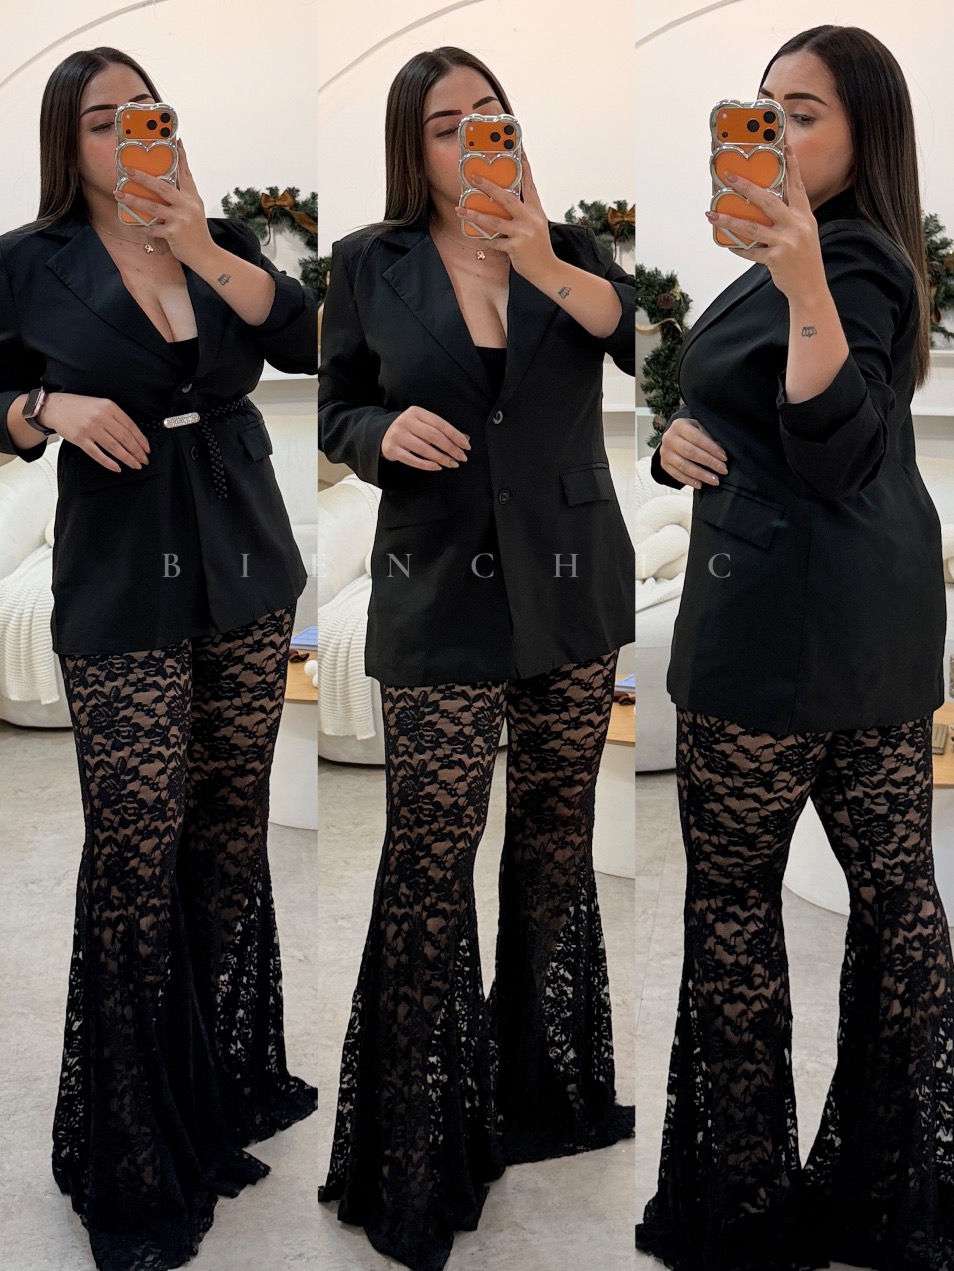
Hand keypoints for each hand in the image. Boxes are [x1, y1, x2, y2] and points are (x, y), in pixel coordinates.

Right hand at [42, 393, 151, 471]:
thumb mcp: (101, 404)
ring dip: (127, 458)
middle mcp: (101, 417)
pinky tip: (117, 468)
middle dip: (137, 451)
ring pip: (114, 447)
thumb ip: (116, 417)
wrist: (56, 406)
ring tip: (135, 465)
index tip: (147, 449)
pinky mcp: (80, 438)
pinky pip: (97, 453)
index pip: (131, 426)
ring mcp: (90, 428)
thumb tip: (134, 435)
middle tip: (144, 460)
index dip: (141, 440)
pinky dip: (109, 462)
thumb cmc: (81, 407)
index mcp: (109, 407)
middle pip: (125, 438)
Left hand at [114, 141, 213, 266]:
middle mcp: (187, 205)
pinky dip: (140, 226)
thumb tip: (164, 185)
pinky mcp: (174, 234)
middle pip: (163, 187)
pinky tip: (130, 223)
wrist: (206, 255)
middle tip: (128, 170)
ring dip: (134, 200)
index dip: (180, 156)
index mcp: (192, 197)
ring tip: (119, 194)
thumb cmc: (197, 232)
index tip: (175, 141)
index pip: (185, 173)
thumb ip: (182, 197)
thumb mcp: (194, 210)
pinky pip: (152, 228)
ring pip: (153, 207)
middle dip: (144, 177)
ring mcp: (180, 219)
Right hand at [381, 406, 470, 470]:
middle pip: (433, 436)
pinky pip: (412, 460)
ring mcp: (398, 435)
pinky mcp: (393, 449)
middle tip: (461, 457)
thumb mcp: (423, 425)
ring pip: (424, 448)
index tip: (466, 445)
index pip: (440, 424)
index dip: (455, 435)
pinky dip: (427, 465)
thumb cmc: (409, 430)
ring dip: (441, 458)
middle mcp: (406, 421)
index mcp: (416, 412)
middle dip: (450, 448)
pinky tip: (437, 467)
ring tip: (452, 464)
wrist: (383, 434)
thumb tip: (465, 440)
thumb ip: (442, 431)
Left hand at [454, 154, 556, 280]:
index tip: (518, 152)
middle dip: (489, 187)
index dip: (524, 168)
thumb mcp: (537, 225)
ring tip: (461, 210)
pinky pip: (495, 242)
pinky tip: (474, 235)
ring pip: (495, 221)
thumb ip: (524, 212)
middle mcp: (530, 219)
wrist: (548, 270)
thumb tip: (506, 201)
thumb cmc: (539, 248)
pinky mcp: (516, 247)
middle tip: (475, 178)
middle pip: (507, 199)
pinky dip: (484, 239)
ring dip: (476, 215)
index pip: (529, 185)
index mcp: (536, 211)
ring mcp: (523, 233)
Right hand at [660, 417, 727, 489]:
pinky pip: (677, 475)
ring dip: (701, 474)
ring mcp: (665, 453)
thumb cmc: (690, 432)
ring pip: (683, 466)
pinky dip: (689, 481)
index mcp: (679, 425)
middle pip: (690, 452)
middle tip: (722, 470)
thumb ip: (709, 437)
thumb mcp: (699, 427)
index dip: (711, 448)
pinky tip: (700, 484)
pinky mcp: (664, 464)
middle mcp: (669, 438)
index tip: (724, 457)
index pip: (697, 438)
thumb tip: (721, 451)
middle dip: (709, 462)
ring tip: (714, 480)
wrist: (674, 436)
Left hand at [706, 145, 825, 302]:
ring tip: (712, 214)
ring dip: (730, 220)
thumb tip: (763, 204)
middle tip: (729, 176)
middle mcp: (797, 225)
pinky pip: (751, 251)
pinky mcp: (776, 258)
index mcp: (804, 216)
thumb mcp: (803, 233)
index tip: (783, 147)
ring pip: (753, 227)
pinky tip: (727, 244)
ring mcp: (787, 242)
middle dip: (747, 187)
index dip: (791, 166)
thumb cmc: (804, 259)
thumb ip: (789, 217)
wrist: (810, 288)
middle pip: (768, 200)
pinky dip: (738, 248)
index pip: (796, 185)